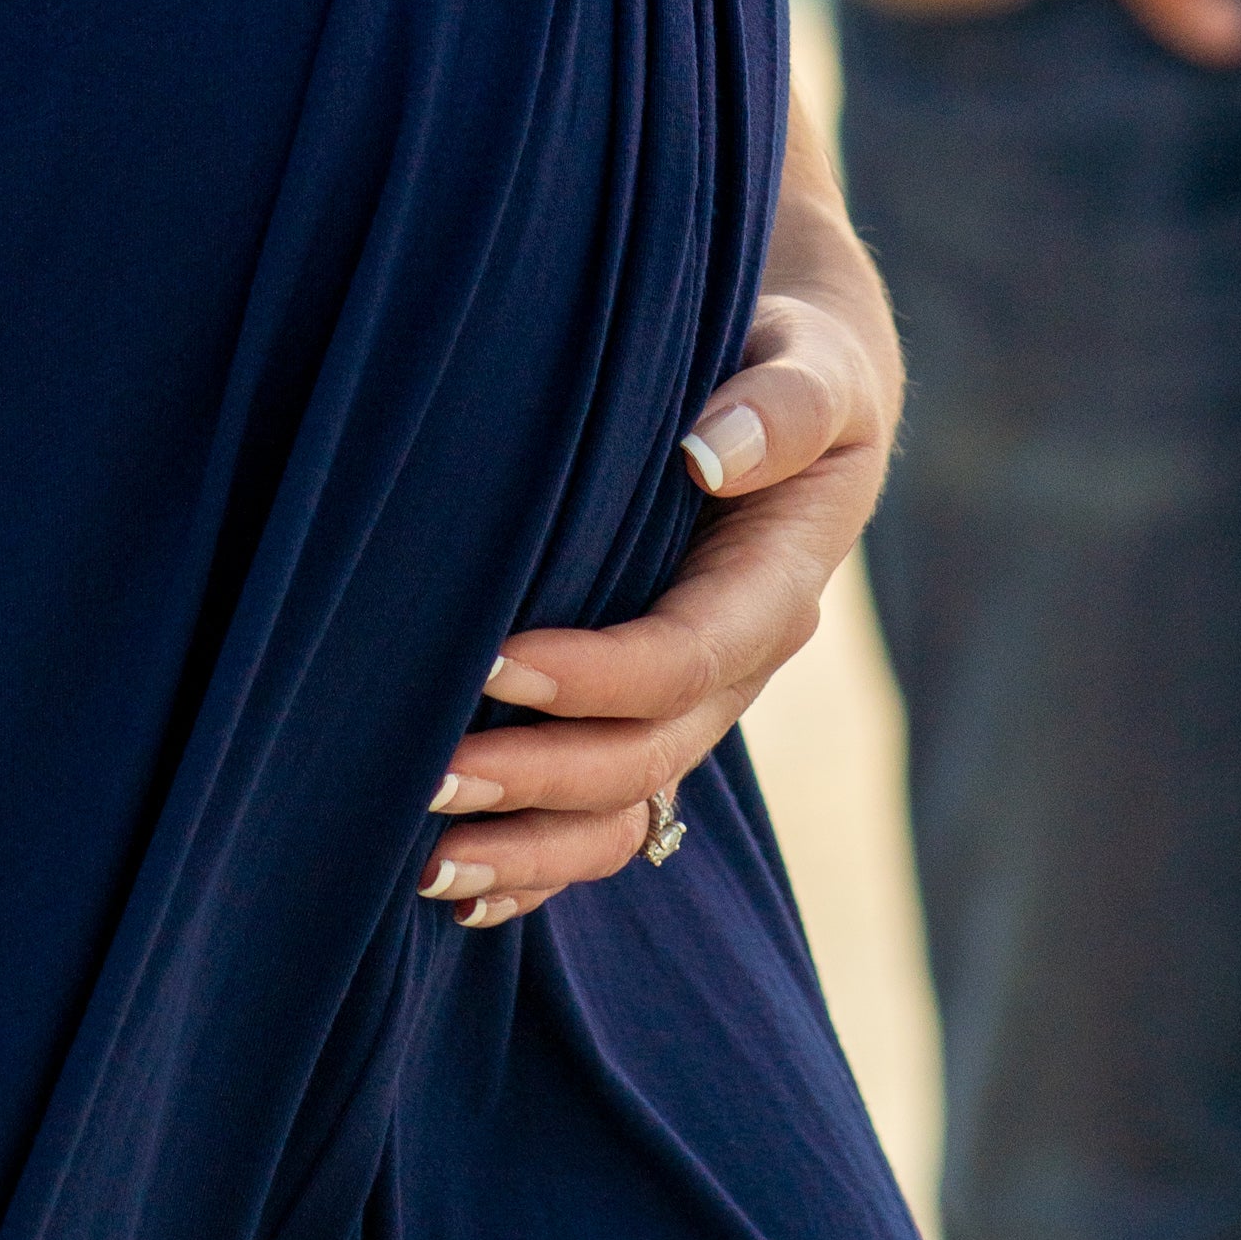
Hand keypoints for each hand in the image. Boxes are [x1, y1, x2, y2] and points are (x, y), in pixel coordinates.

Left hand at [415, 148, 898, 925]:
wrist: (804, 366)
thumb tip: (709, 456)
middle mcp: (739, 658)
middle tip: (423, 776)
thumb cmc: (798, 348)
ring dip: (532, 845)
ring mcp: (699, 693)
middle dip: (538, 779)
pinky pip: (611, 811)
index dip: (594, 678)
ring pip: (627, 808)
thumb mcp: (817, 357)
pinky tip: (465, 891)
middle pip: (645, 755)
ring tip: (425, 862)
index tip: (492, 663)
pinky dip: (543, 862)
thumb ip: (780, 402)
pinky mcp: (656, 701)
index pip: (686, 658)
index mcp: (780, 582)